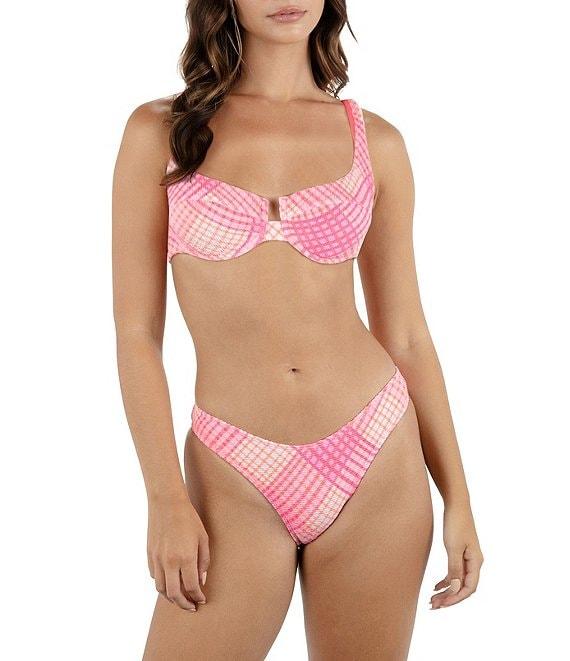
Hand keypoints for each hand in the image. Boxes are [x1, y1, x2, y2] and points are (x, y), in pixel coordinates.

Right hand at [147, 495, 209, 610]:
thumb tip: (202, 581)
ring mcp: (157, 559)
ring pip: (161, 589)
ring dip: (171, 597)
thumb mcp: (203, 538)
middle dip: (184, 604)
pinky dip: (162, 584)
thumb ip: (204, 561)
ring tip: (180, 598)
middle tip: (191, 607)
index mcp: (186, 557)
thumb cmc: (189, 518)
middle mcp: (170, 562)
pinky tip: (170, 582)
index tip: (202, 600)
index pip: (192, 587)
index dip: (197, 597)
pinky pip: (155, 576)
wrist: (167, 503)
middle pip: (174, 594)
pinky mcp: (149, 555)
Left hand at [430, 501, 483, 608]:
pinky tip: (436, 586)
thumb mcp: (453, 547)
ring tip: (432, 599)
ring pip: (458, 581)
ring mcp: (468, 558)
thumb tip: (455, 588)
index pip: (469, 588)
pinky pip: (455, 572)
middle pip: (463, 587)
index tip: (441, 604)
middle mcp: (474, 562)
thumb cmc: (456, 523)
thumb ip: (454, 568)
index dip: (455, 598)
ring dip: (447, 591)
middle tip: (433, 605)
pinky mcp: (460, 552)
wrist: (456, 504)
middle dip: (449, 598)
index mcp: (476, 562)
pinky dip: (446, 580)